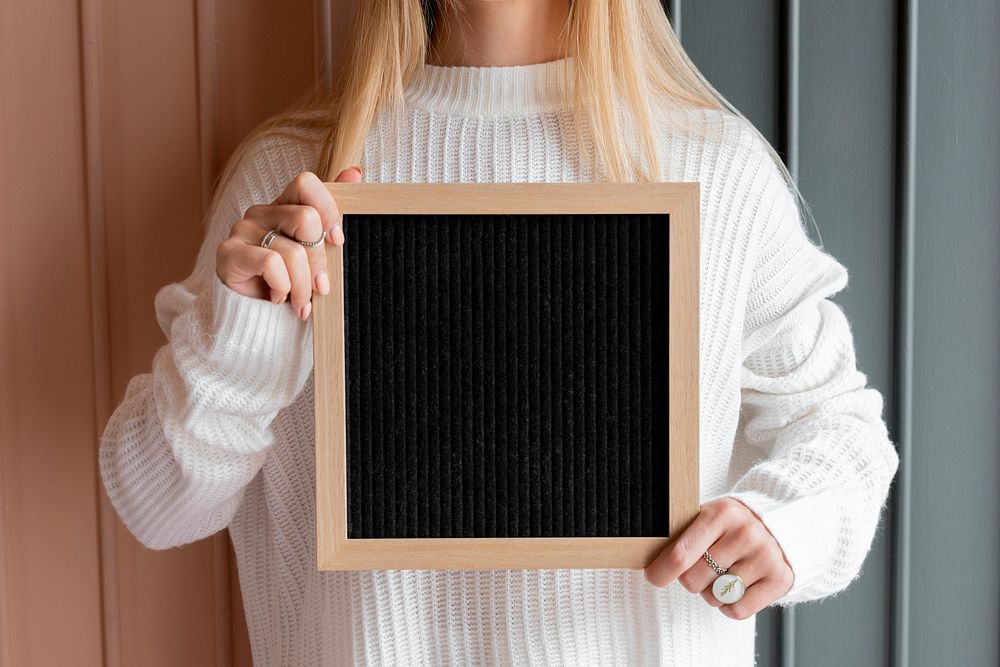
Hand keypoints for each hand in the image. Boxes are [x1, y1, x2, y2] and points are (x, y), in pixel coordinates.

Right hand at [215, 166, 362, 319]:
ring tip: (301, 304)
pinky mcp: (229, 252)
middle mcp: (261, 212)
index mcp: (284, 206)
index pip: (306, 184)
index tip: (338, 241)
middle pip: (305, 219)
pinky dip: (282, 287)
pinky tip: (277, 297)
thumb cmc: (290, 282)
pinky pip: (270, 263)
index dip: (328, 210)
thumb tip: (354, 172)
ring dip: (303, 287)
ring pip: (292, 251)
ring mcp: (243, 230)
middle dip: (319, 261)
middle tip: (320, 287)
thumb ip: (331, 215)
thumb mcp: (316, 253)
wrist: (254, 317)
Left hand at [643, 497, 793, 619]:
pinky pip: (737, 611)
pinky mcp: (780, 579)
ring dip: (711, 592)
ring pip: (715, 598)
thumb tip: (643, 557)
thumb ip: (682, 535)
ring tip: (723, 573)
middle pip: (694, 580)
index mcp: (721, 513)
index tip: (653, 577)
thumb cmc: (731, 525)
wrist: (780, 524)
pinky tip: (737, 586)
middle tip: (702, 567)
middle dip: (690, 579)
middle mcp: (745, 533)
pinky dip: (730, 606)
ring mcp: (765, 556)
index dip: (661, 571)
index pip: (681, 554)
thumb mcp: (708, 518)